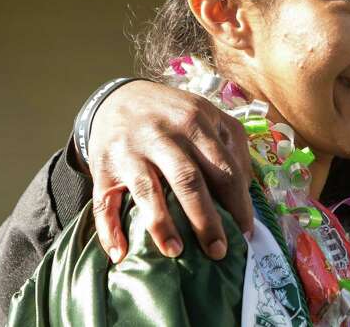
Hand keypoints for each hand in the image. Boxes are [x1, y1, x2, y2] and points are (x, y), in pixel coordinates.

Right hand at [87, 80, 253, 262]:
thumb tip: (247, 188)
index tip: (245, 231)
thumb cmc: (173, 114)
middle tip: (218, 252)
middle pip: (189, 181)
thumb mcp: (209, 114)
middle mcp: (163, 136)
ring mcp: (131, 151)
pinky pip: (103, 202)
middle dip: (206, 220)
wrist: (118, 97)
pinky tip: (121, 253)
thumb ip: (232, 145)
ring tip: (176, 252)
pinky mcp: (103, 167)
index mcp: (196, 122)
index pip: (223, 168)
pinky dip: (109, 230)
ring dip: (162, 226)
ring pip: (148, 191)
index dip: (238, 203)